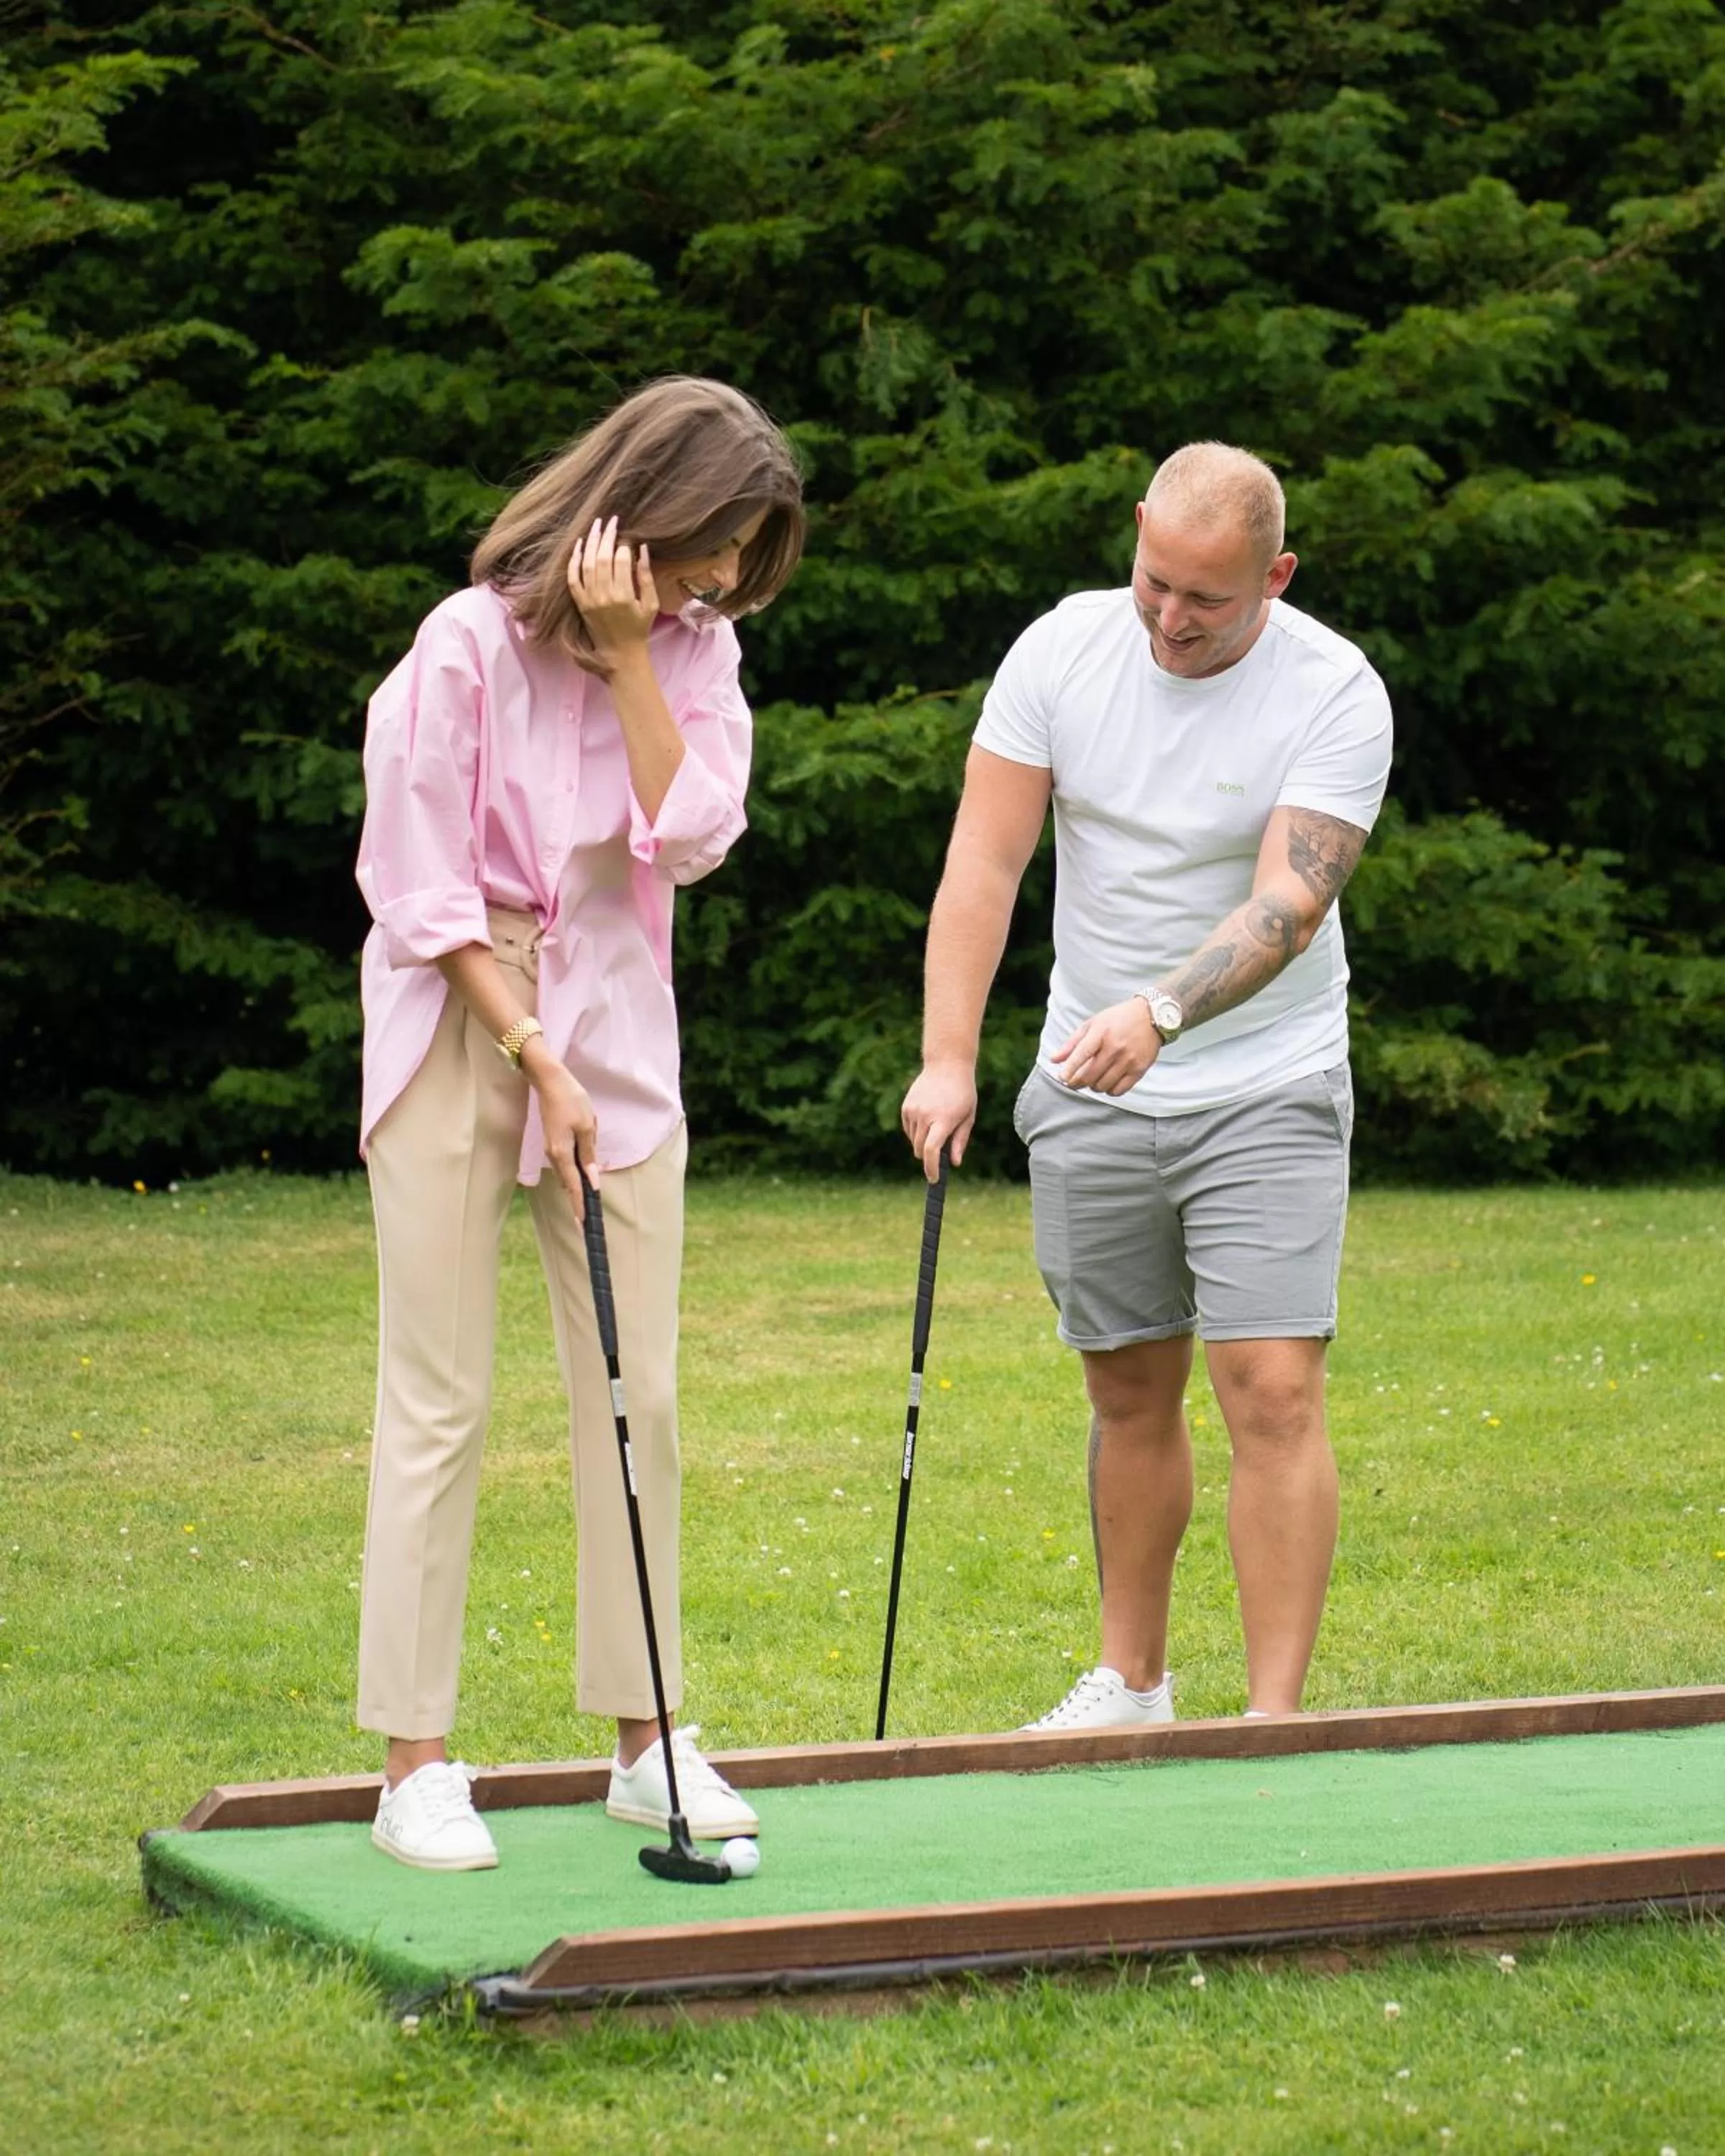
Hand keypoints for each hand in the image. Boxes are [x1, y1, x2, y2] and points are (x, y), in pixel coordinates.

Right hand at [527, 1051, 599, 1218]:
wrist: (550, 1081)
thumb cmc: (571, 1100)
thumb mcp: (587, 1126)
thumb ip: (588, 1154)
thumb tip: (592, 1179)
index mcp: (562, 1153)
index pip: (574, 1187)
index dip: (580, 1206)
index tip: (584, 1225)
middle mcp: (554, 1155)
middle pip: (569, 1184)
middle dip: (577, 1203)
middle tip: (585, 1225)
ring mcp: (552, 1149)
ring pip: (568, 1174)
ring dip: (576, 1189)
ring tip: (585, 1208)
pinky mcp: (553, 1141)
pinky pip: (566, 1163)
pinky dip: (574, 1174)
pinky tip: (581, 1178)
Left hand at [567, 516, 658, 668]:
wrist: (620, 655)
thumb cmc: (639, 629)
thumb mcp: (651, 604)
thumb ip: (646, 577)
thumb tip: (643, 549)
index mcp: (624, 596)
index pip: (621, 560)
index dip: (624, 544)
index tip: (628, 536)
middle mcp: (604, 596)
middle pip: (602, 557)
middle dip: (607, 536)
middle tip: (611, 521)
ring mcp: (589, 599)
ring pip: (587, 563)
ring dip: (590, 542)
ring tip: (596, 526)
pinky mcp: (580, 603)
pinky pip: (573, 578)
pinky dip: (574, 560)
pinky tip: (579, 545)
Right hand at [901, 1059, 976, 1181]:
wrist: (947, 1064)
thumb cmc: (963, 1093)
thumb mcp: (968, 1117)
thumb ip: (959, 1141)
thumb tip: (953, 1163)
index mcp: (943, 1119)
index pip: (931, 1151)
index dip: (931, 1168)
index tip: (934, 1179)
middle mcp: (925, 1115)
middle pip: (921, 1149)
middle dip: (929, 1157)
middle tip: (940, 1152)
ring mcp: (913, 1110)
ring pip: (914, 1141)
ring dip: (923, 1143)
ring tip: (937, 1127)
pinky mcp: (906, 1107)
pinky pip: (909, 1129)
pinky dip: (916, 1132)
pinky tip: (928, 1118)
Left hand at [1049, 997, 1159, 1094]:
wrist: (1151, 1017)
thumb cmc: (1117, 1019)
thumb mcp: (1093, 1024)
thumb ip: (1072, 1043)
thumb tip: (1053, 1060)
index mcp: (1101, 1033)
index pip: (1081, 1055)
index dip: (1069, 1070)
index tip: (1062, 1078)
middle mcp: (1115, 1047)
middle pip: (1090, 1075)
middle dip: (1077, 1083)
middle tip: (1073, 1083)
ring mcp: (1128, 1060)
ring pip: (1102, 1086)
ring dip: (1093, 1086)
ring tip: (1092, 1079)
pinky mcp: (1139, 1069)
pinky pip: (1119, 1090)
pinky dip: (1109, 1091)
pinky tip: (1107, 1083)